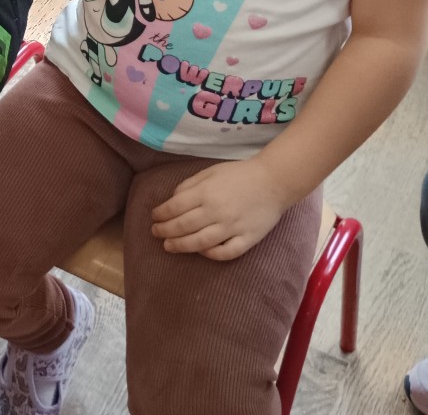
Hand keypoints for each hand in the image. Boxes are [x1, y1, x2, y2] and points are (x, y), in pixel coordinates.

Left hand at [150, 158, 294, 260]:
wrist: (274, 181)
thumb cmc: (238, 174)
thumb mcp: (209, 172)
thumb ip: (189, 185)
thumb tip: (171, 201)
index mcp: (206, 192)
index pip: (175, 207)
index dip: (161, 214)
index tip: (154, 217)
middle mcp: (217, 211)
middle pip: (183, 226)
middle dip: (165, 231)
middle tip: (156, 233)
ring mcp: (233, 227)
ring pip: (200, 243)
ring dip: (181, 246)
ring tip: (168, 246)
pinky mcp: (247, 239)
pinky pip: (226, 253)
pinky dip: (211, 254)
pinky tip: (200, 251)